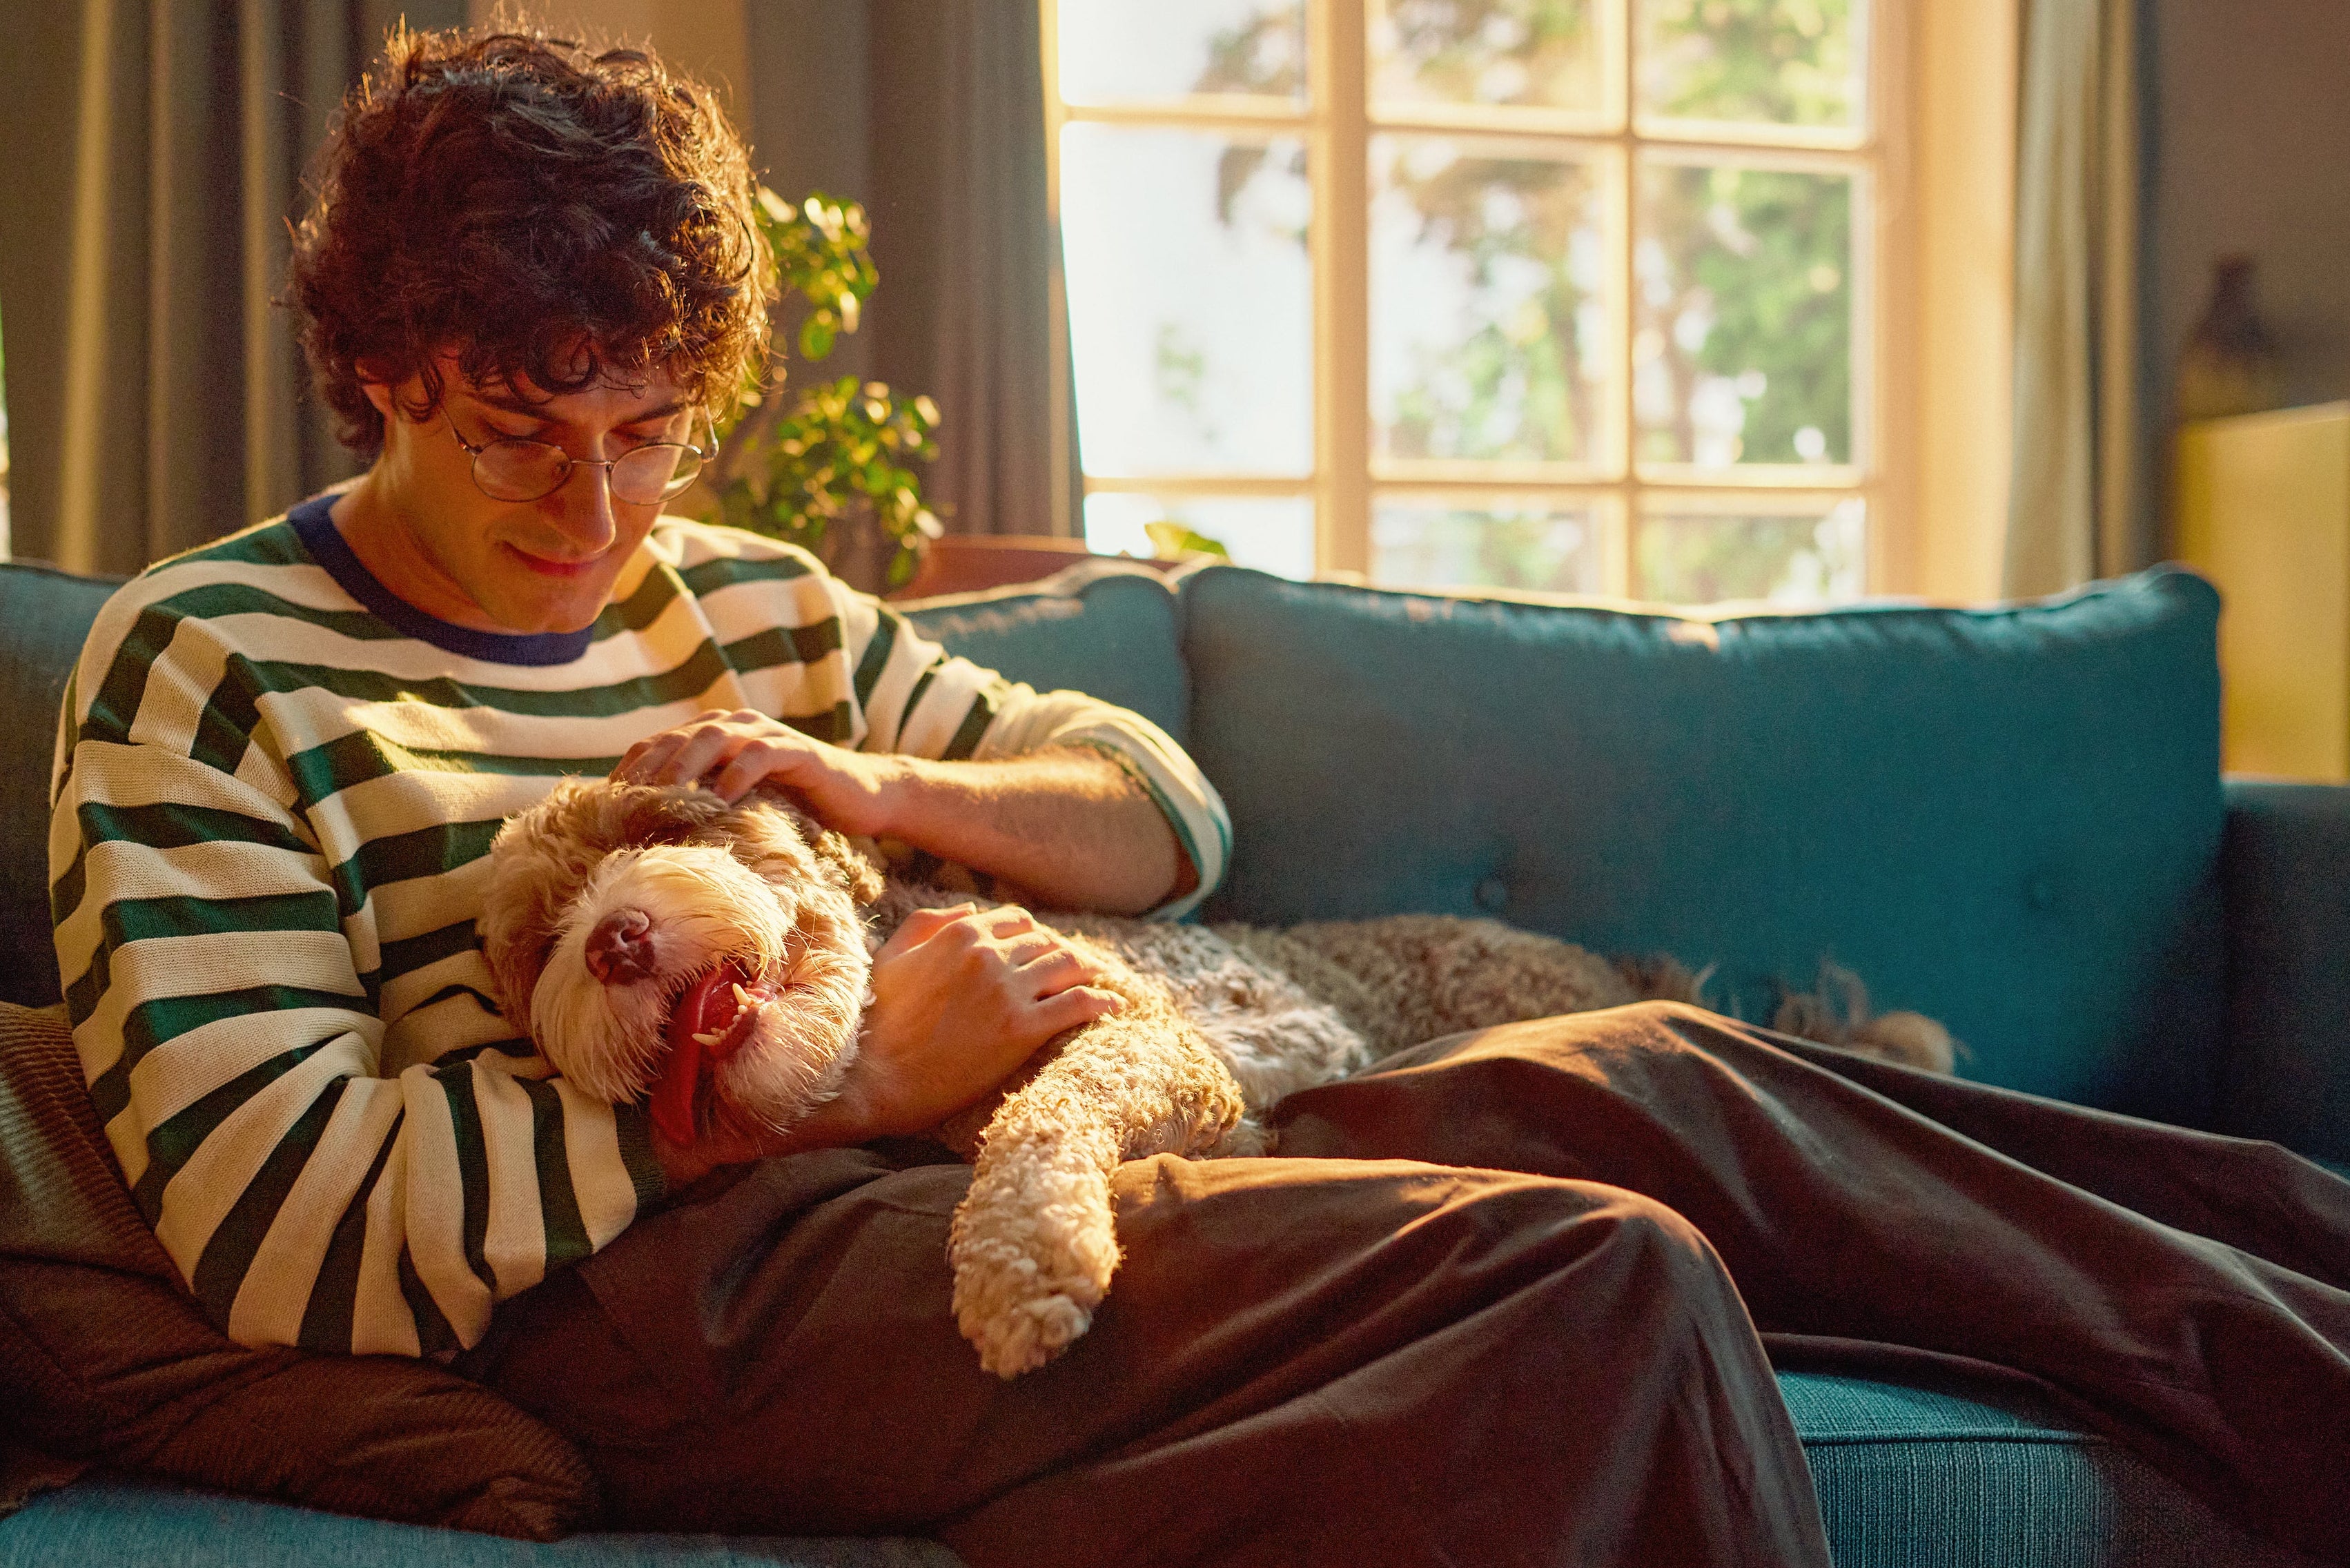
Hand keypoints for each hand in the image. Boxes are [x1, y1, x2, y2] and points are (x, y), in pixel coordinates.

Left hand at [613, 708, 907, 833]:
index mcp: (716, 734)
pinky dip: (736, 774)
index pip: (658, 743)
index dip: (629, 769)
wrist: (863, 797)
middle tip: (625, 803)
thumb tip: (648, 837)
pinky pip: (758, 755)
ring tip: (664, 797)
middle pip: (677, 736)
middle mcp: (737, 725)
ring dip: (684, 766)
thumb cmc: (799, 807)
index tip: (605, 803)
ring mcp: (767, 735)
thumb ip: (703, 804)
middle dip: (648, 768)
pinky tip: (721, 798)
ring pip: (713, 737)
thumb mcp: (741, 804)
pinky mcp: (797, 751)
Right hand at [647, 905, 1122, 1186]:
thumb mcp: (891, 957)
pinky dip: (1101, 1002)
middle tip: (1077, 970)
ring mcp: (1008, 992)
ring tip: (1098, 981)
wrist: (874, 1079)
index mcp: (961, 934)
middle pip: (1046, 942)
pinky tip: (1112, 1006)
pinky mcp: (1022, 1030)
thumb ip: (928, 923)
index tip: (1042, 951)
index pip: (1017, 921)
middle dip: (1062, 953)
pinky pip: (1078, 1005)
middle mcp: (989, 955)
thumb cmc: (876, 1022)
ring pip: (1068, 965)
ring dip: (1087, 971)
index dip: (1033, 935)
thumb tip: (972, 911)